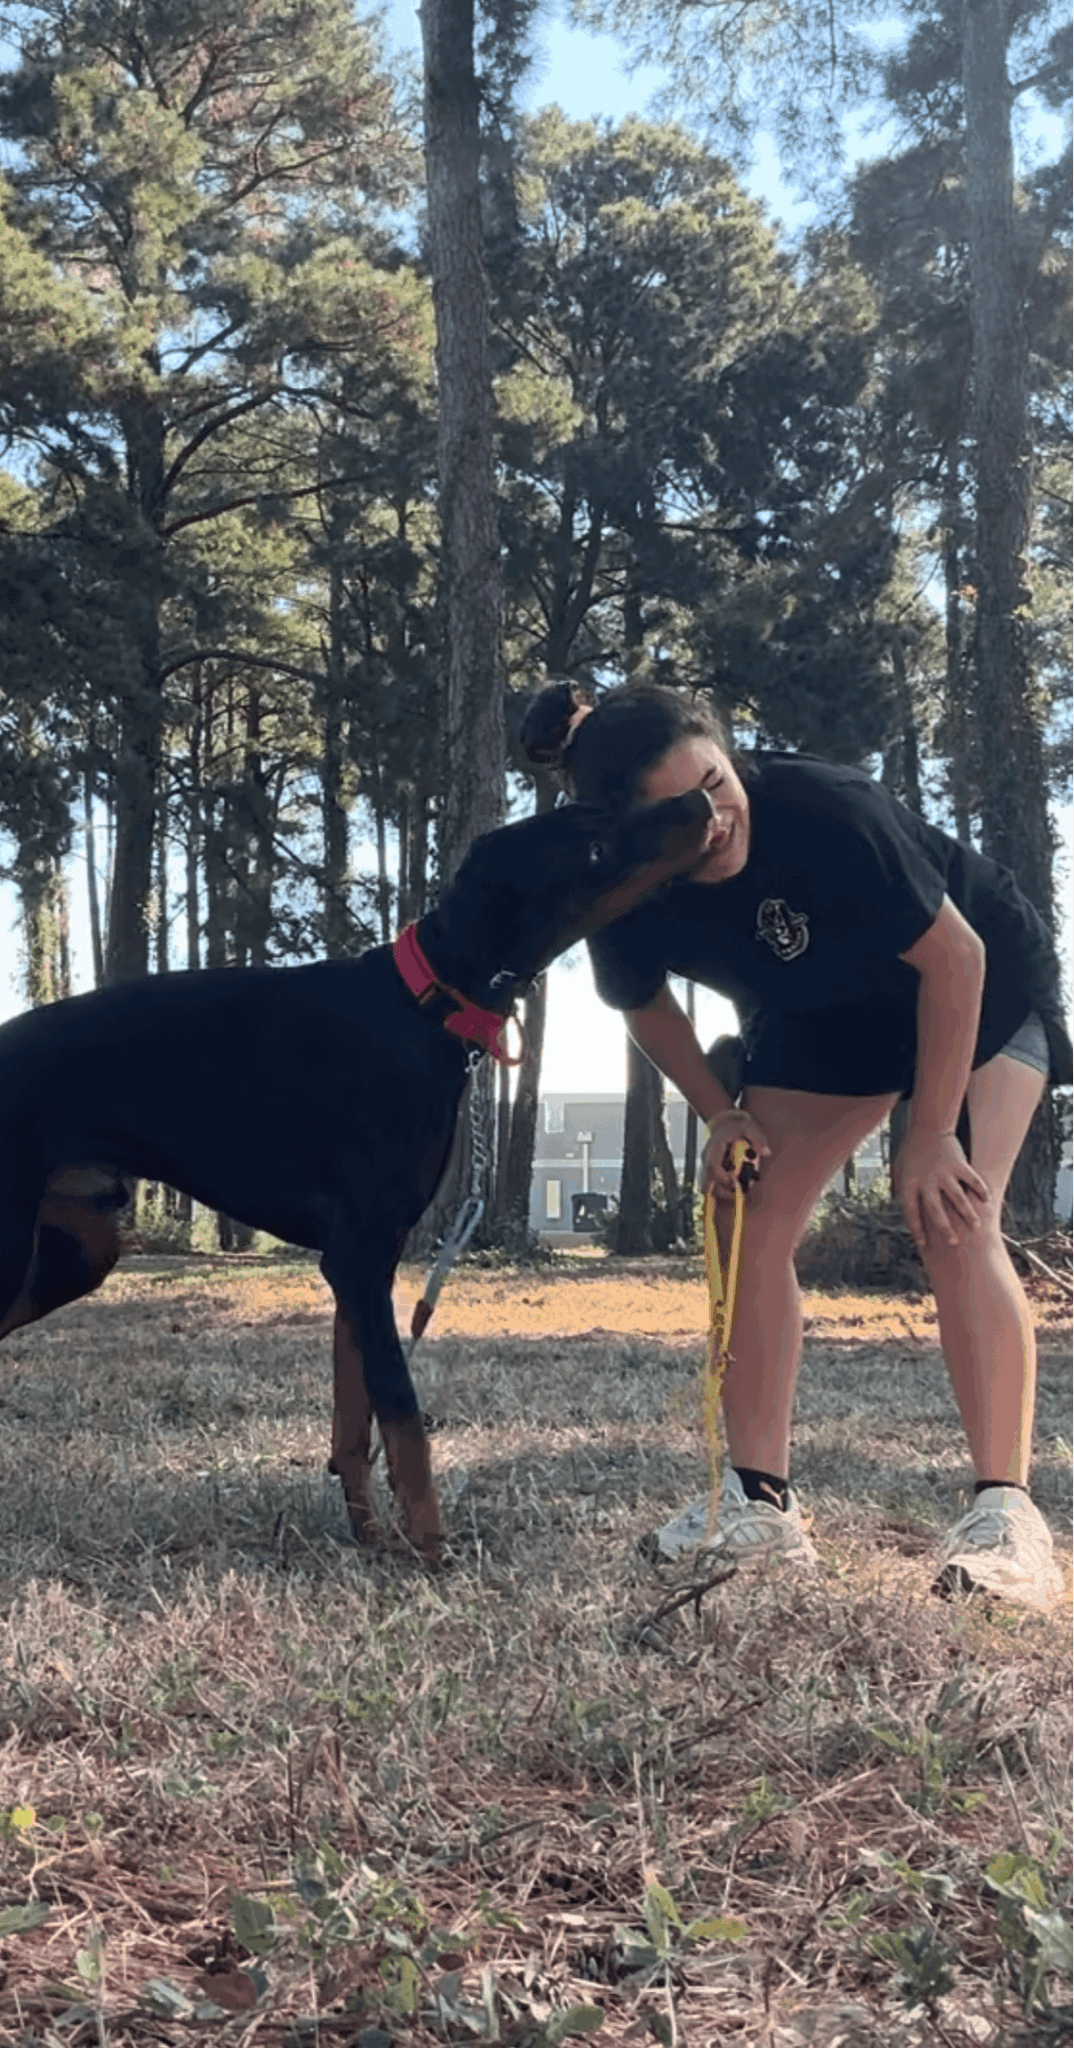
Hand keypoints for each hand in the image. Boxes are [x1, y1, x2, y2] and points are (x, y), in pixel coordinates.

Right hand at [701, 1108, 769, 1201]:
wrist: (724, 1123)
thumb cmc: (736, 1127)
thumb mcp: (749, 1128)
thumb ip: (759, 1139)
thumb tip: (766, 1152)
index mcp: (716, 1146)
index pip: (713, 1166)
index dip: (722, 1178)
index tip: (734, 1182)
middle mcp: (708, 1156)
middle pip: (706, 1179)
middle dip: (721, 1190)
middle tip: (736, 1192)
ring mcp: (707, 1163)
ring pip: (707, 1184)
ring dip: (721, 1191)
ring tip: (736, 1191)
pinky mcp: (709, 1168)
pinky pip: (710, 1183)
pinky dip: (720, 1188)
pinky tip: (732, 1188)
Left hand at [893, 1130, 990, 1250]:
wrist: (927, 1127)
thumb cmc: (912, 1151)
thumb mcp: (898, 1169)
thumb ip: (898, 1187)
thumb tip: (896, 1204)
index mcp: (909, 1184)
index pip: (911, 1213)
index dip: (917, 1230)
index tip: (923, 1244)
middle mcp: (927, 1181)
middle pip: (936, 1211)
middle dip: (945, 1229)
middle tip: (954, 1243)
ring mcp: (944, 1172)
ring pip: (958, 1199)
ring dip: (968, 1214)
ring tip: (976, 1227)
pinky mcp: (959, 1164)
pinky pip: (973, 1181)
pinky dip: (981, 1191)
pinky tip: (987, 1201)